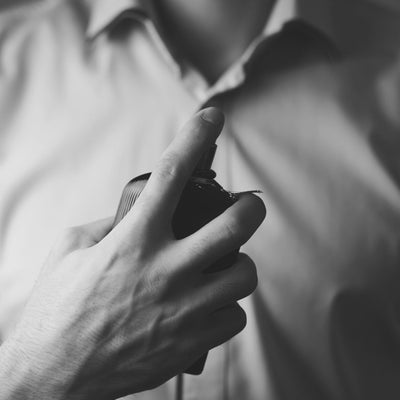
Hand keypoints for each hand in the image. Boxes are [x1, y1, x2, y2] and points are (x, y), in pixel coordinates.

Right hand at [0, 108, 265, 399]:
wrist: (55, 374)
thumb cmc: (59, 310)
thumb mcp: (73, 251)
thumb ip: (111, 226)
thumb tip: (138, 214)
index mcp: (132, 241)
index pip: (170, 174)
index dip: (194, 138)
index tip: (212, 118)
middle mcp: (164, 270)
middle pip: (234, 225)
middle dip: (250, 207)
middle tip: (248, 205)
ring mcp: (184, 309)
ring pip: (245, 274)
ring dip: (239, 264)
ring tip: (224, 265)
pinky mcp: (192, 343)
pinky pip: (234, 316)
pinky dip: (226, 308)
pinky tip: (208, 307)